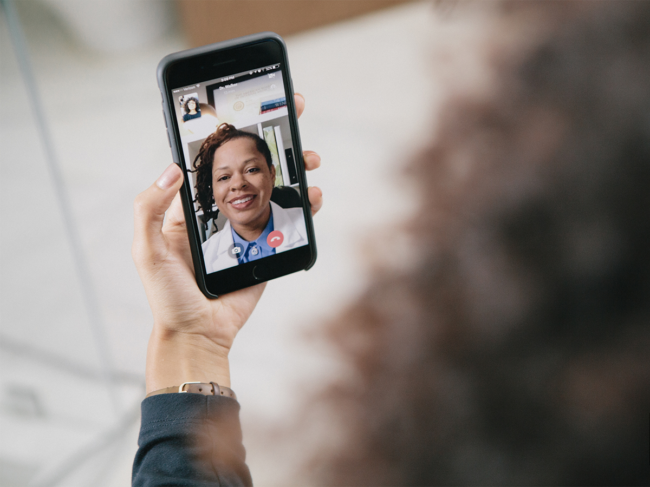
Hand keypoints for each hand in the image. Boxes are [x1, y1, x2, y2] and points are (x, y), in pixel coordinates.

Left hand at [133, 94, 321, 391]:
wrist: (199, 334)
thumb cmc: (168, 296)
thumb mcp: (146, 249)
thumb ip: (150, 209)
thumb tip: (172, 169)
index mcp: (191, 208)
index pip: (212, 162)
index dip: (229, 135)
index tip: (247, 110)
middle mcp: (220, 212)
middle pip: (251, 169)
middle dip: (272, 143)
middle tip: (292, 119)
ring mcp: (245, 229)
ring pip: (274, 190)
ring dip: (294, 170)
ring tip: (310, 159)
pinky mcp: (266, 247)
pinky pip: (288, 220)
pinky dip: (304, 206)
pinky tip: (312, 196)